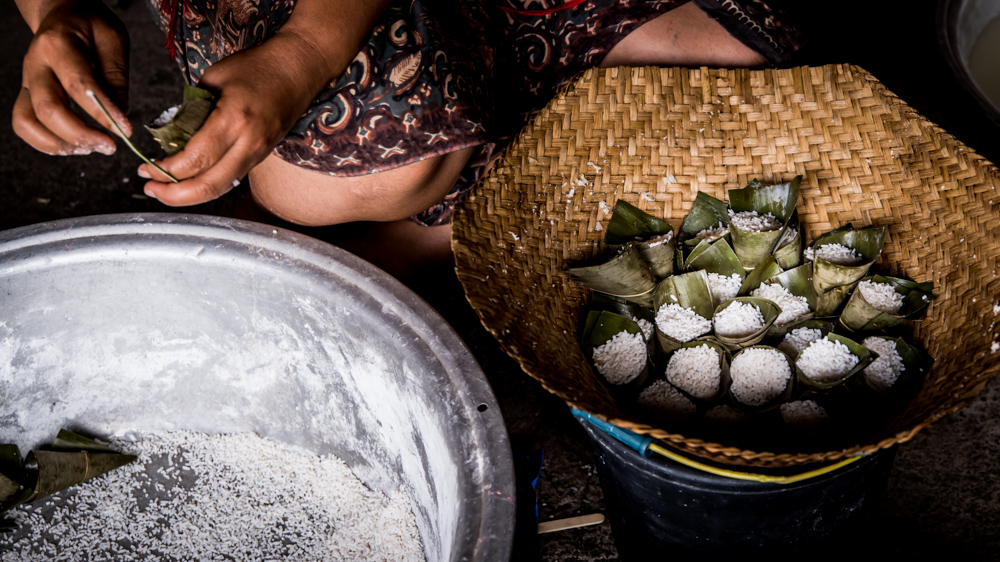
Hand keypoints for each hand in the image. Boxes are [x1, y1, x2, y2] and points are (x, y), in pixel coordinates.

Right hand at [12, 0, 130, 155]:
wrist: (63, 16)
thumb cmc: (90, 27)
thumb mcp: (114, 40)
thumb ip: (116, 78)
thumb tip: (120, 116)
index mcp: (58, 44)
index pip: (79, 85)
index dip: (103, 113)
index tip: (125, 130)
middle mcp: (36, 64)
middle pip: (48, 109)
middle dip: (80, 134)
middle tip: (110, 146)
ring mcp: (27, 81)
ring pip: (28, 122)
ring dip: (60, 144)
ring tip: (92, 147)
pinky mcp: (26, 95)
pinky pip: (25, 125)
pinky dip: (48, 143)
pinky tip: (76, 144)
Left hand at [138, 33, 329, 205]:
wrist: (297, 70)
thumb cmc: (257, 67)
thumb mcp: (214, 79)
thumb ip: (193, 109)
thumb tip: (172, 134)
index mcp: (233, 119)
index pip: (195, 159)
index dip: (167, 171)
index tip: (147, 168)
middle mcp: (249, 143)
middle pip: (209, 186)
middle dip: (175, 195)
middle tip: (151, 190)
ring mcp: (258, 153)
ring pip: (221, 188)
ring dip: (190, 195)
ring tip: (166, 190)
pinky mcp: (261, 156)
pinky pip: (231, 179)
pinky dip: (207, 184)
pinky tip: (191, 179)